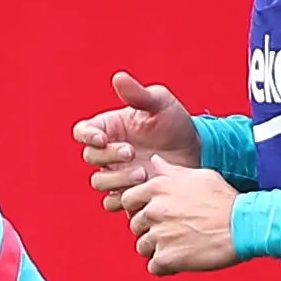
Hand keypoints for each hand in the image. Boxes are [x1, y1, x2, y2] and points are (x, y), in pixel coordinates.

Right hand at [72, 72, 201, 212]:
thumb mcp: (160, 103)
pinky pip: (112, 202)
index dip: (87, 136)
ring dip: (117, 179)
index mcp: (109, 128)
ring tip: (144, 174)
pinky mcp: (128, 193)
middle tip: (132, 152)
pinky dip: (123, 199)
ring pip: (99, 182)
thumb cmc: (175, 123)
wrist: (197, 151)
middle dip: (108, 156)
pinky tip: (143, 192)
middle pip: (90, 158)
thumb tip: (119, 77)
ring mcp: (117, 174)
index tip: (102, 138)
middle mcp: (108, 152)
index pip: (82, 132)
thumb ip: (138, 94)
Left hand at [122, 155, 238, 275]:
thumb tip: (154, 160)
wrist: (243, 225)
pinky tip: (181, 260)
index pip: (127, 200)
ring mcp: (159, 234)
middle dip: (149, 230)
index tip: (153, 215)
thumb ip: (170, 170)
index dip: (138, 209)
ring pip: (143, 247)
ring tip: (180, 246)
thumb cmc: (224, 199)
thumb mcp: (198, 176)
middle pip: (135, 225)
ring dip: (157, 249)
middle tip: (172, 232)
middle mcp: (154, 210)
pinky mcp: (167, 257)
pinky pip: (154, 267)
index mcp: (158, 188)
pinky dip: (165, 267)